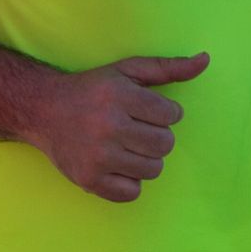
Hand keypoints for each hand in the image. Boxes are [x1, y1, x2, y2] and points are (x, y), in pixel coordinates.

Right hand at [30, 53, 210, 202]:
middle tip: (137, 129)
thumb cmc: (93, 88)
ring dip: (146, 159)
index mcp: (119, 95)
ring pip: (153, 169)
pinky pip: (132, 192)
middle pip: (165, 144)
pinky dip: (129, 181)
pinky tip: (116, 163)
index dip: (165, 113)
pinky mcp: (89, 179)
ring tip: (128, 146)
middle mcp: (108, 125)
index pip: (171, 115)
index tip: (147, 110)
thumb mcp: (128, 70)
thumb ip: (168, 67)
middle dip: (157, 136)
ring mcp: (98, 156)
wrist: (44, 110)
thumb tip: (205, 59)